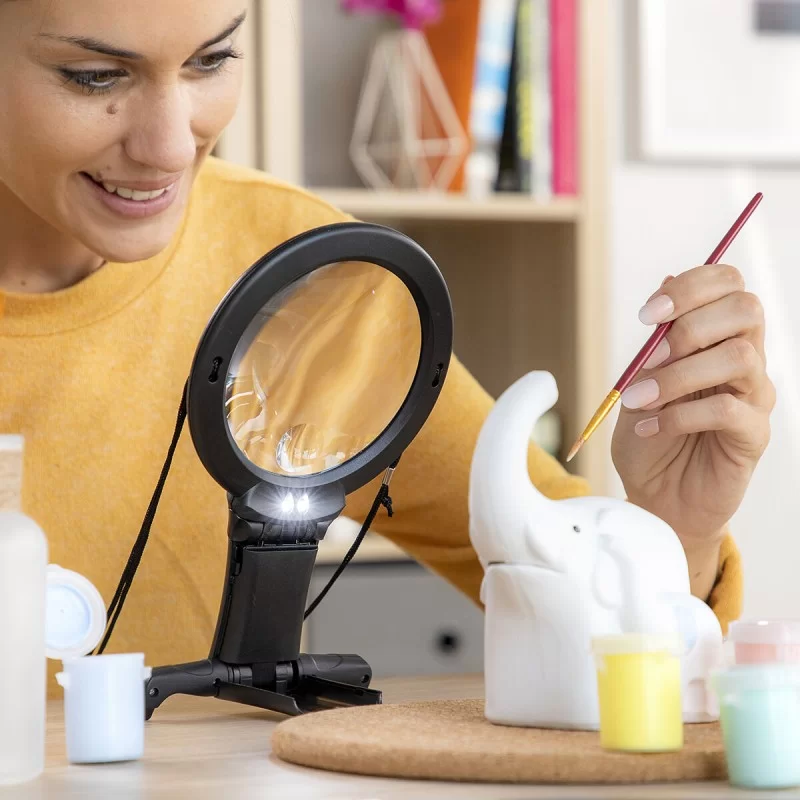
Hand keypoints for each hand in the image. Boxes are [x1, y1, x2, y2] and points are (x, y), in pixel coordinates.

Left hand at [611, 265, 774, 596]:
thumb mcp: (638, 382)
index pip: (728, 285)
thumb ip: (654, 342)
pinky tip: (649, 427)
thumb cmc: (647, 437)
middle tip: (650, 355)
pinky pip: (728, 409)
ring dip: (679, 374)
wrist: (654, 496)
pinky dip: (680, 414)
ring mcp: (753, 396)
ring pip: (740, 356)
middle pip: (746, 309)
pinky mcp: (753, 435)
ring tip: (640, 398)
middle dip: (691, 323)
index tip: (648, 314)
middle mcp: (743, 360)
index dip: (692, 287)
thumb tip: (665, 283)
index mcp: (715, 338)